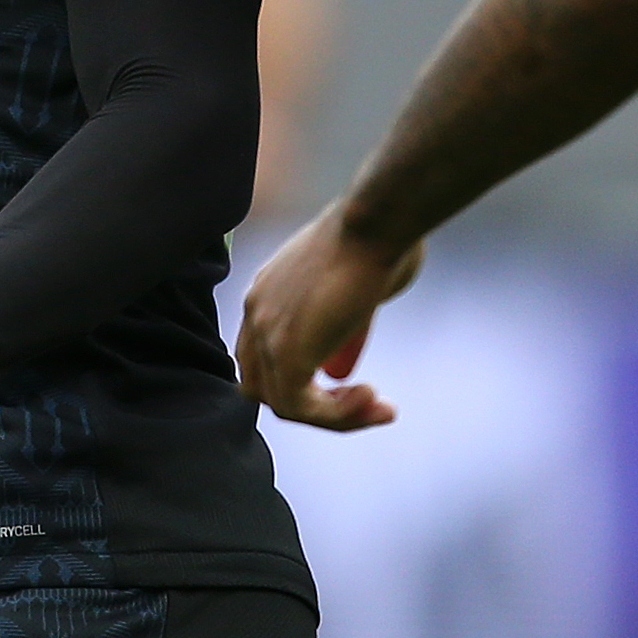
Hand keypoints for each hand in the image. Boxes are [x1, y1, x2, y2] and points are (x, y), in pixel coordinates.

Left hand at [236, 205, 423, 429]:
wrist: (377, 221)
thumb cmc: (381, 239)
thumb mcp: (359, 287)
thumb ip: (346, 325)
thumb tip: (340, 364)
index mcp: (267, 291)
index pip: (265, 355)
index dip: (305, 378)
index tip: (353, 381)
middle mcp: (256, 311)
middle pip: (264, 384)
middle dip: (314, 404)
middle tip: (364, 400)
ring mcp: (265, 332)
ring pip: (283, 403)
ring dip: (333, 415)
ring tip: (377, 406)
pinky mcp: (286, 353)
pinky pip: (300, 408)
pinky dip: (337, 416)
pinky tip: (372, 399)